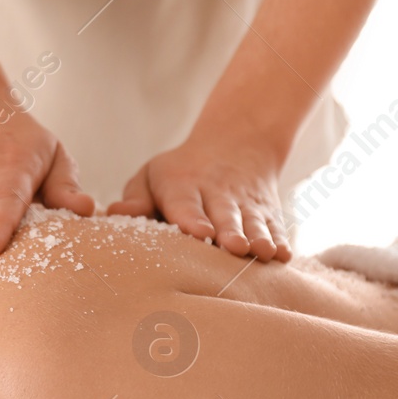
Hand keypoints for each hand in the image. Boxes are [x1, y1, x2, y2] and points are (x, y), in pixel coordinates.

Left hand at [108, 129, 292, 262]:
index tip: (200, 234)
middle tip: (233, 247)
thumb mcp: (153, 174)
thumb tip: (114, 214)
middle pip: (224, 214)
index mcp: (183, 184)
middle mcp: (217, 193)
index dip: (193, 218)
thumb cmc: (180, 172)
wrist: (237, 142)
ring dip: (258, 237)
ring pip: (253, 221)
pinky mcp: (267, 211)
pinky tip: (283, 256)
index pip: (186, 203)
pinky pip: (275, 225)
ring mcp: (246, 203)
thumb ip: (136, 198)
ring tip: (263, 252)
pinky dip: (280, 239)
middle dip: (230, 231)